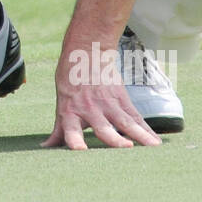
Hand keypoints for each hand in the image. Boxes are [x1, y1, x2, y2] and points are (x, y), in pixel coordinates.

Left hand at [42, 41, 161, 149]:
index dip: (74, 140)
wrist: (87, 51)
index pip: (71, 129)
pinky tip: (156, 141)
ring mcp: (108, 104)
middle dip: (114, 139)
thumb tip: (45, 148)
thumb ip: (59, 130)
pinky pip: (135, 117)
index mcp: (71, 112)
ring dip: (139, 135)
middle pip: (104, 127)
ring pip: (125, 122)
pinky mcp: (122, 100)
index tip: (80, 150)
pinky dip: (146, 130)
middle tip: (126, 147)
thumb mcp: (61, 104)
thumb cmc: (70, 82)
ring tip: (152, 146)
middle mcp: (90, 109)